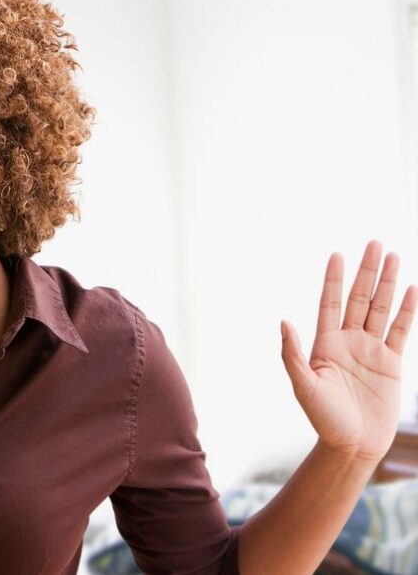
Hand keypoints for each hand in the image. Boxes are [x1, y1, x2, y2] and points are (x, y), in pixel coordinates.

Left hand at [281, 240, 415, 461]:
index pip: (330, 303)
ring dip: (388, 283)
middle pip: (359, 299)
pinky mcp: (391, 363)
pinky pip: (401, 331)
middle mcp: (348, 342)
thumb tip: (283, 322)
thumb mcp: (303, 386)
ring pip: (381, 309)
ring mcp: (371, 350)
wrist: (352, 445)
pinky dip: (407, 310)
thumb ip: (292, 354)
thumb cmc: (323, 418)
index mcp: (324, 344)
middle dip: (367, 272)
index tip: (338, 254)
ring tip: (394, 256)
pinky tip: (412, 289)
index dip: (334, 279)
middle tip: (375, 243)